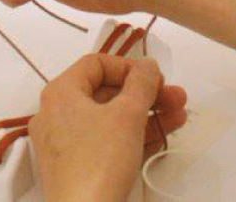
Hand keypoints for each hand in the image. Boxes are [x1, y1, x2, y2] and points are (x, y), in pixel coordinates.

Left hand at [33, 53, 188, 201]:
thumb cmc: (100, 160)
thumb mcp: (127, 115)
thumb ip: (141, 84)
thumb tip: (147, 65)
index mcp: (60, 93)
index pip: (96, 64)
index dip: (129, 67)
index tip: (155, 78)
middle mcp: (57, 115)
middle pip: (106, 94)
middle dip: (145, 95)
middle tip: (175, 98)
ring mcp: (65, 145)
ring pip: (110, 120)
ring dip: (145, 115)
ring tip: (178, 116)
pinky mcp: (76, 170)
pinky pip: (106, 144)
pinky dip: (131, 137)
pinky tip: (161, 136)